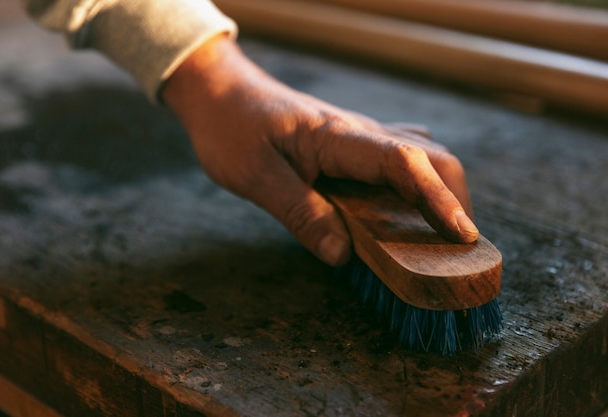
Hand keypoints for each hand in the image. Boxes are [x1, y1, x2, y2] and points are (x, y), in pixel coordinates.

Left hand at [162, 34, 476, 266]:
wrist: (221, 93)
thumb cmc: (230, 129)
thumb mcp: (255, 176)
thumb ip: (299, 213)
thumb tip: (342, 254)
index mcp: (338, 137)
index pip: (403, 163)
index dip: (438, 199)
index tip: (463, 236)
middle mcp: (358, 133)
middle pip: (430, 157)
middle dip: (454, 201)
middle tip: (459, 249)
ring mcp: (359, 137)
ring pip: (421, 158)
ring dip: (440, 194)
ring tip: (443, 238)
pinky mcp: (352, 145)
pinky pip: (398, 161)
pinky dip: (417, 186)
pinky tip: (412, 209)